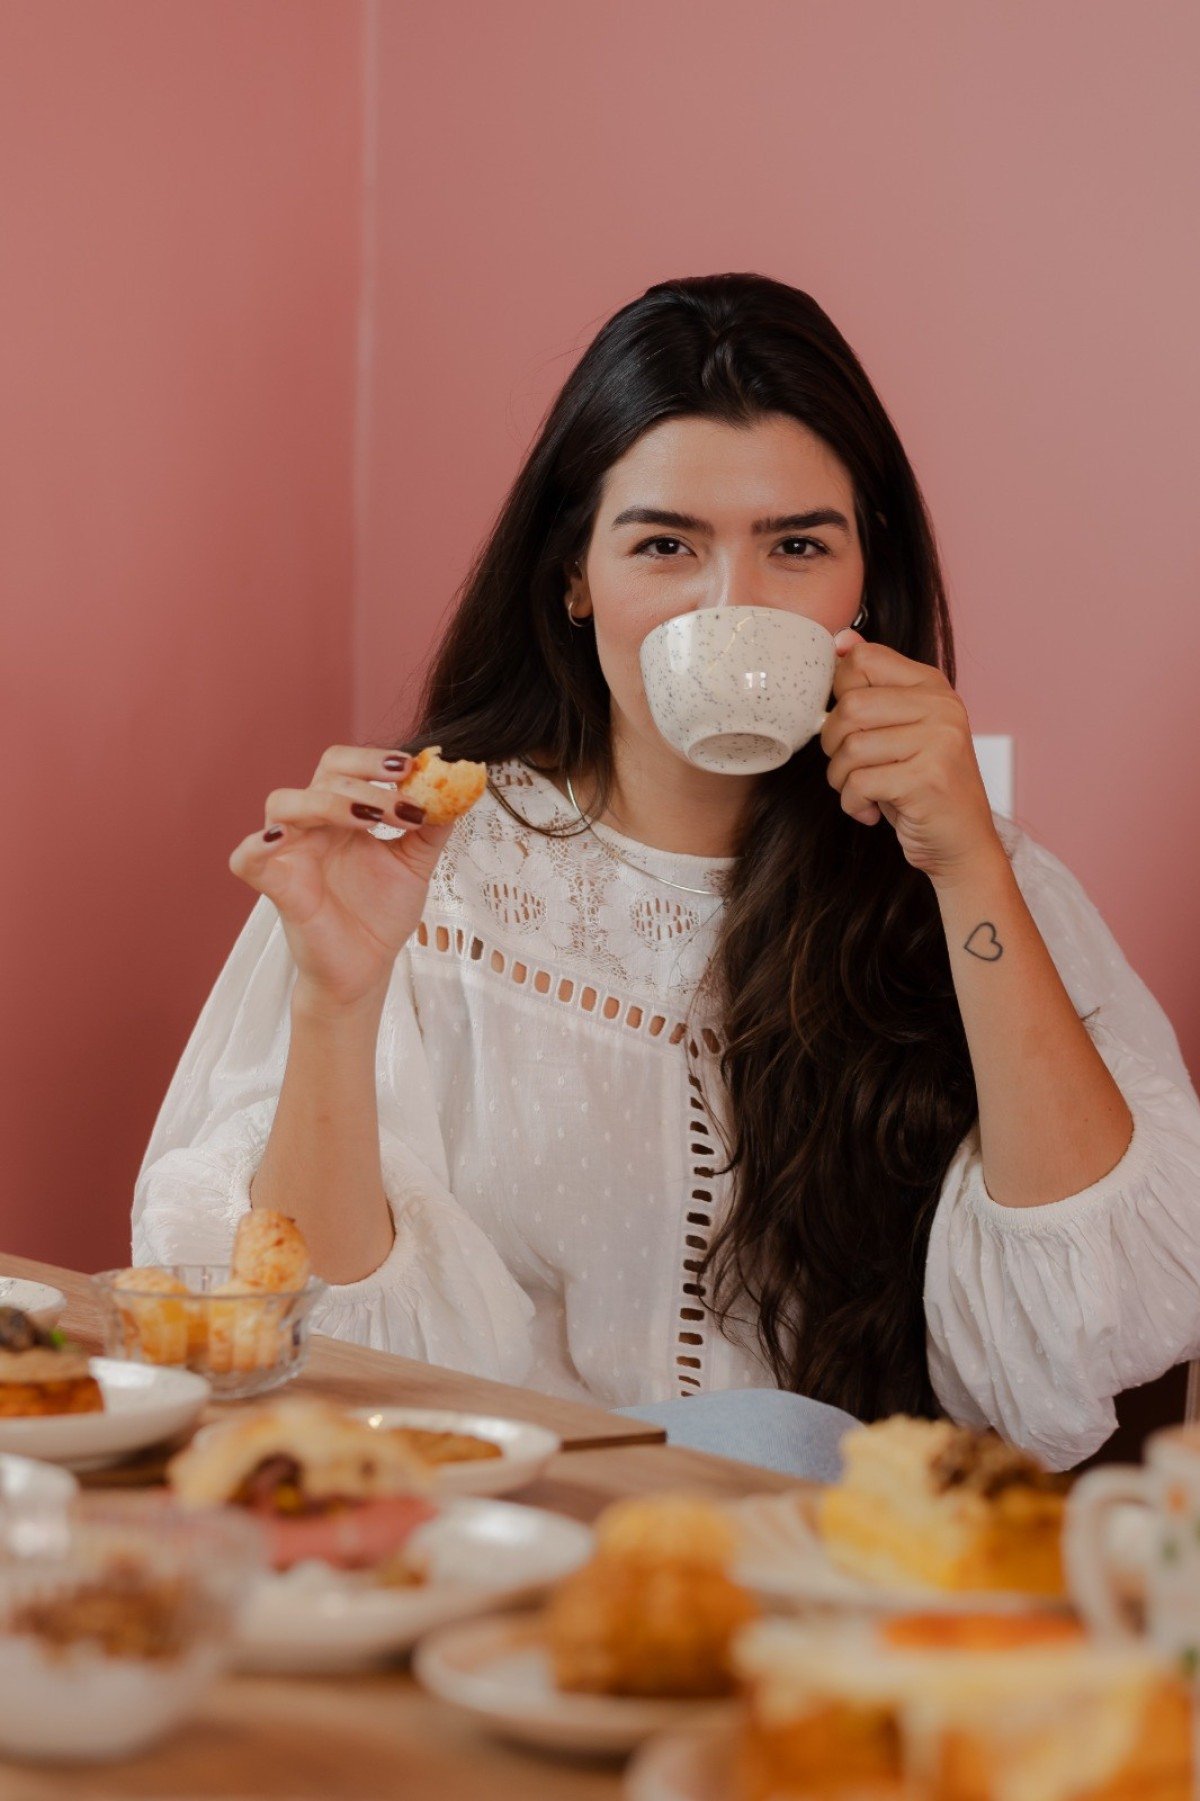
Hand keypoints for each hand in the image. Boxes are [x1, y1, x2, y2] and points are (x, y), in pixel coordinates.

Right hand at [228, 746, 454, 1009]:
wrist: (367, 968)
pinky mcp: (275, 886)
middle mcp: (312, 825)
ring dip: (328, 802)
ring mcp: (290, 853)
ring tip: (370, 821)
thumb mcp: (416, 864)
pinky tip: (281, 838)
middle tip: (403, 806)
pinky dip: (257, 844)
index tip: (412, 768)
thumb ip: (434, 826)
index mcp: (342, 813)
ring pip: (284, 802)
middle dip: (366, 784)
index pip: (346, 765)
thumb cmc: (381, 913)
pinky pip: (246, 858)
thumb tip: (461, 787)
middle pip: (323, 775)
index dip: (374, 760)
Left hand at [819, 631, 1001, 885]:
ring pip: (851, 748)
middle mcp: (941, 707)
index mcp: (932, 686)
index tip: (850, 725)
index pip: (864, 660)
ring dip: (840, 779)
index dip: (840, 693)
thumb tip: (841, 640)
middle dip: (833, 744)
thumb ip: (874, 688)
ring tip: (860, 792)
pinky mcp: (928, 779)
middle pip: (850, 706)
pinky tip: (870, 811)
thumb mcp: (899, 731)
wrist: (962, 844)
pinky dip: (853, 804)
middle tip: (847, 767)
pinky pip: (860, 783)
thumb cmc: (922, 787)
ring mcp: (939, 742)